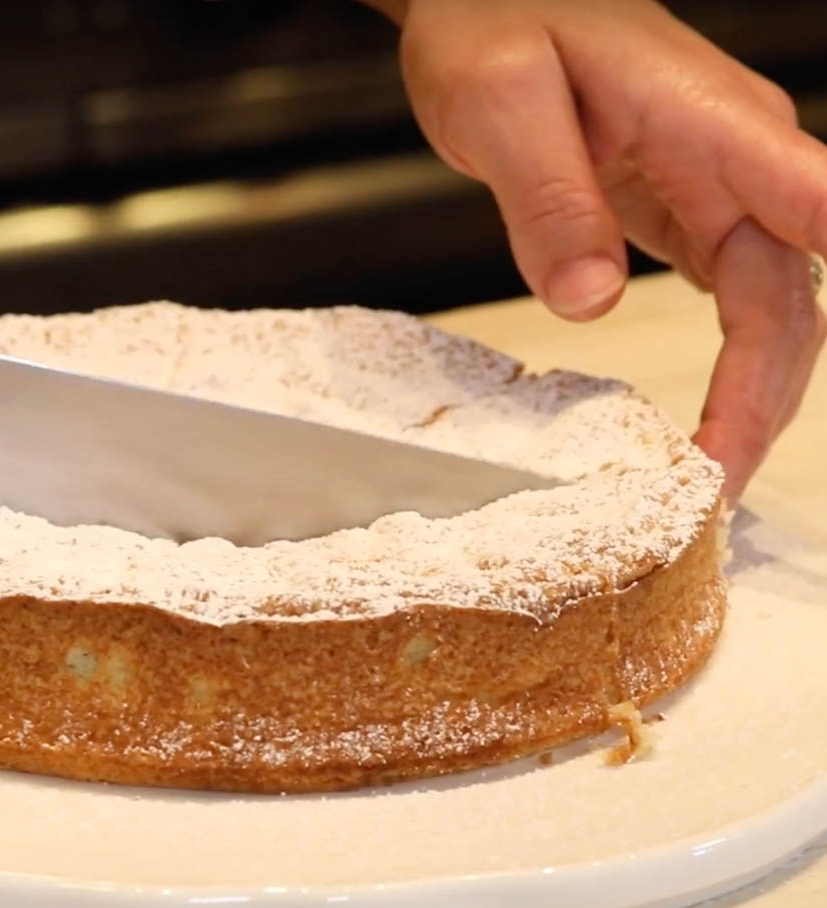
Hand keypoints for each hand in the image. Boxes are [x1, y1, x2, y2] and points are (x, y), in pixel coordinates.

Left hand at [368, 0, 826, 499]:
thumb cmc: (494, 21)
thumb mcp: (500, 104)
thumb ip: (549, 200)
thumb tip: (590, 301)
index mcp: (714, 122)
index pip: (818, 204)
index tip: (807, 372)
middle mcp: (740, 156)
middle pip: (791, 291)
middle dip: (765, 393)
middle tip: (714, 482)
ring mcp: (721, 184)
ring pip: (772, 305)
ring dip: (754, 391)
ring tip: (710, 475)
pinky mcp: (688, 209)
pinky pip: (732, 297)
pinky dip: (728, 363)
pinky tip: (705, 419)